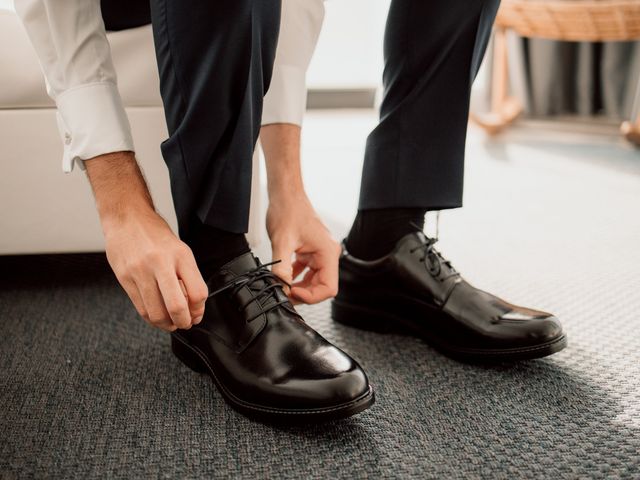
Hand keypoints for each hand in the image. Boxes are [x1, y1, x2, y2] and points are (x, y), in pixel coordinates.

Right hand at [104, 209, 207, 331]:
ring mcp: (140, 272)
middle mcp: (160, 263)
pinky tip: (157, 316)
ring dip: (167, 324)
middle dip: (184, 322)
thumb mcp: (180, 250)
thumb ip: (188, 276)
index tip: (197, 313)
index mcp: (180, 255)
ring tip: (171, 322)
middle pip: (177, 306)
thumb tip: (193, 307)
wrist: (126, 218)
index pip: (198, 292)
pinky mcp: (125, 279)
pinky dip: (152, 318)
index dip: (199, 309)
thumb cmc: (155, 234)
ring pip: (156, 312)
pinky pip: (141, 308)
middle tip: (185, 323)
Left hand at [266, 193, 340, 304]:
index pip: (329, 288)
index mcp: (328, 252)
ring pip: (315, 280)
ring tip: (283, 286)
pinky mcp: (311, 251)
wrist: (286, 194)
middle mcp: (328, 254)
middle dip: (304, 293)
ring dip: (300, 286)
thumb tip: (281, 287)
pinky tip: (284, 276)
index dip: (311, 296)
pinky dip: (296, 277)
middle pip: (322, 287)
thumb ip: (281, 268)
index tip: (292, 292)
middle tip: (284, 293)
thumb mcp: (282, 242)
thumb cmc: (288, 210)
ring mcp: (320, 253)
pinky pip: (308, 271)